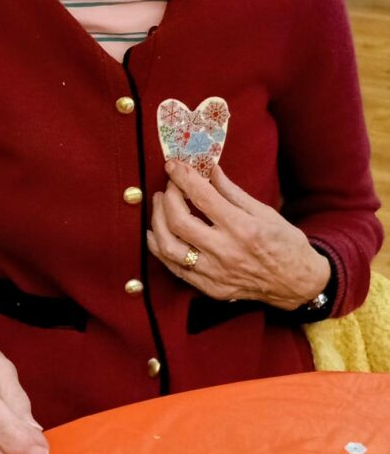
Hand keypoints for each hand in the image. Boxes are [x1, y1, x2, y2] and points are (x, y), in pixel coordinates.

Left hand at [147, 161, 330, 309]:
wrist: (297, 284)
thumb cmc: (284, 243)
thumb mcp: (265, 211)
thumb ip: (233, 192)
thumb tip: (210, 170)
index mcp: (242, 228)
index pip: (202, 198)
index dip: (183, 178)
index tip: (173, 165)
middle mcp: (225, 252)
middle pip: (179, 221)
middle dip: (168, 197)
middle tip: (169, 185)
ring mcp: (215, 273)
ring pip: (169, 247)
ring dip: (157, 221)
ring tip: (159, 205)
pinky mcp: (210, 288)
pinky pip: (174, 268)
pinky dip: (160, 248)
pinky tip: (156, 233)